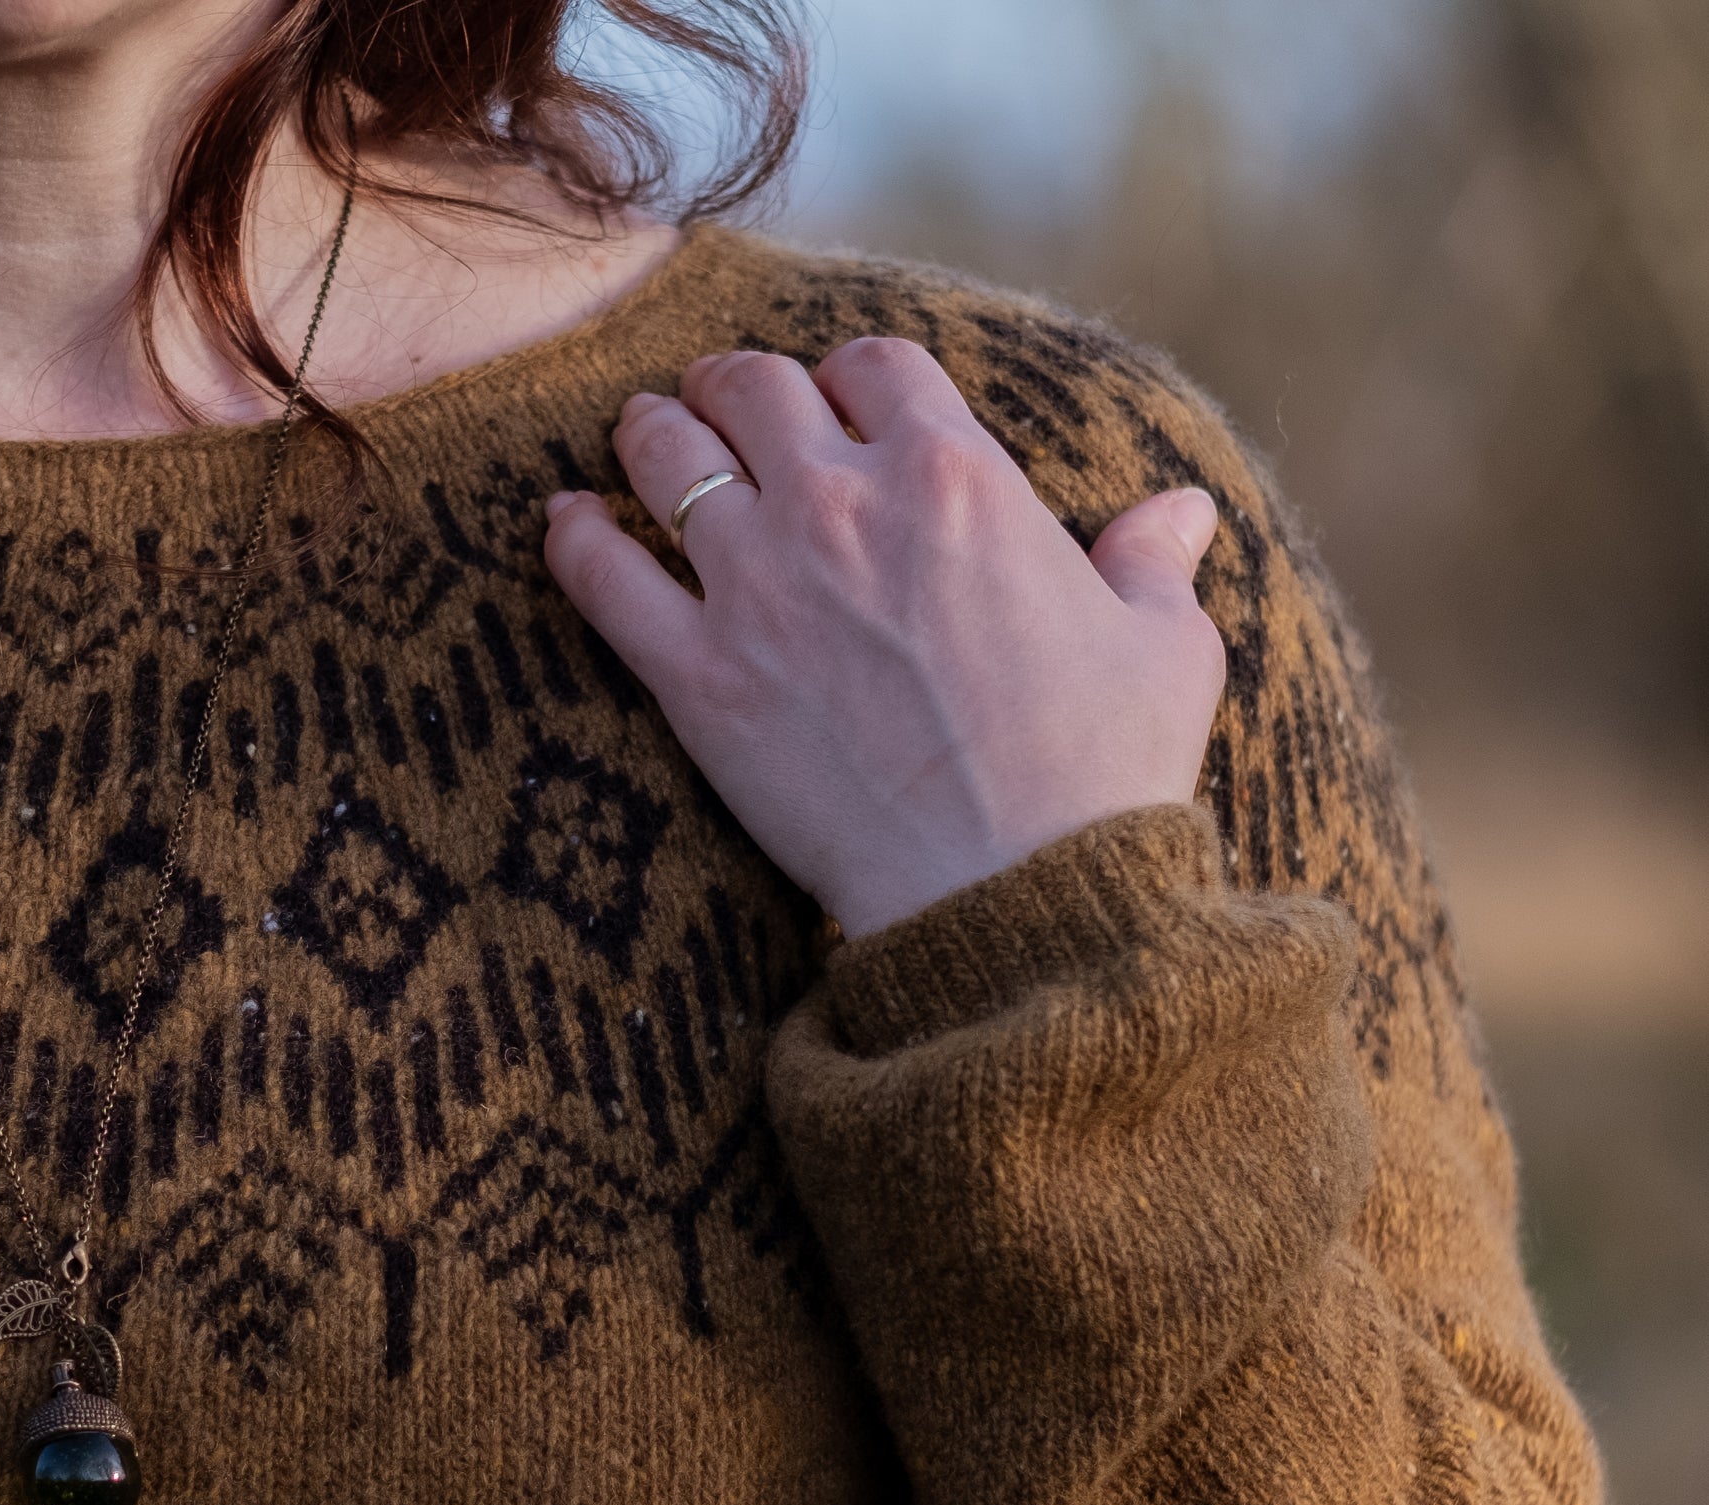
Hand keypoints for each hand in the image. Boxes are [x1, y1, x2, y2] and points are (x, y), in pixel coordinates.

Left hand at [542, 337, 1227, 940]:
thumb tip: (1181, 514)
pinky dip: (574, 539)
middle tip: (725, 404)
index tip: (842, 403)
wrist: (1012, 896)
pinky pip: (602, 575)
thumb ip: (1153, 564)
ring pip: (666, 451)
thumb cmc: (1101, 778)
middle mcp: (845, 502)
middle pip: (756, 387)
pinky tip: (566, 525)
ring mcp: (759, 584)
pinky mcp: (697, 677)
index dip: (854, 377)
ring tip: (642, 436)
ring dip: (652, 432)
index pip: (877, 365)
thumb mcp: (1164, 652)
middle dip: (739, 385)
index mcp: (959, 474)